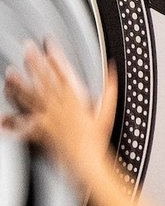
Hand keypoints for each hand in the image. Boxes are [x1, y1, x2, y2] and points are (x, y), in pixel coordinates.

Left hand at [2, 40, 116, 174]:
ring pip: (31, 97)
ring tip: (10, 72)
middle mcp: (59, 106)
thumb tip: (112, 70)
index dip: (56, 56)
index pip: (64, 73)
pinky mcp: (40, 131)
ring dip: (20, 84)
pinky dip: (11, 122)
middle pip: (45, 80)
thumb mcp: (108, 112)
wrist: (86, 161)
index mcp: (76, 100)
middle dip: (35, 63)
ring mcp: (48, 118)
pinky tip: (2, 117)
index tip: (49, 44)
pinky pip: (23, 125)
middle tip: (26, 49)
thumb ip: (109, 89)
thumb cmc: (98, 139)